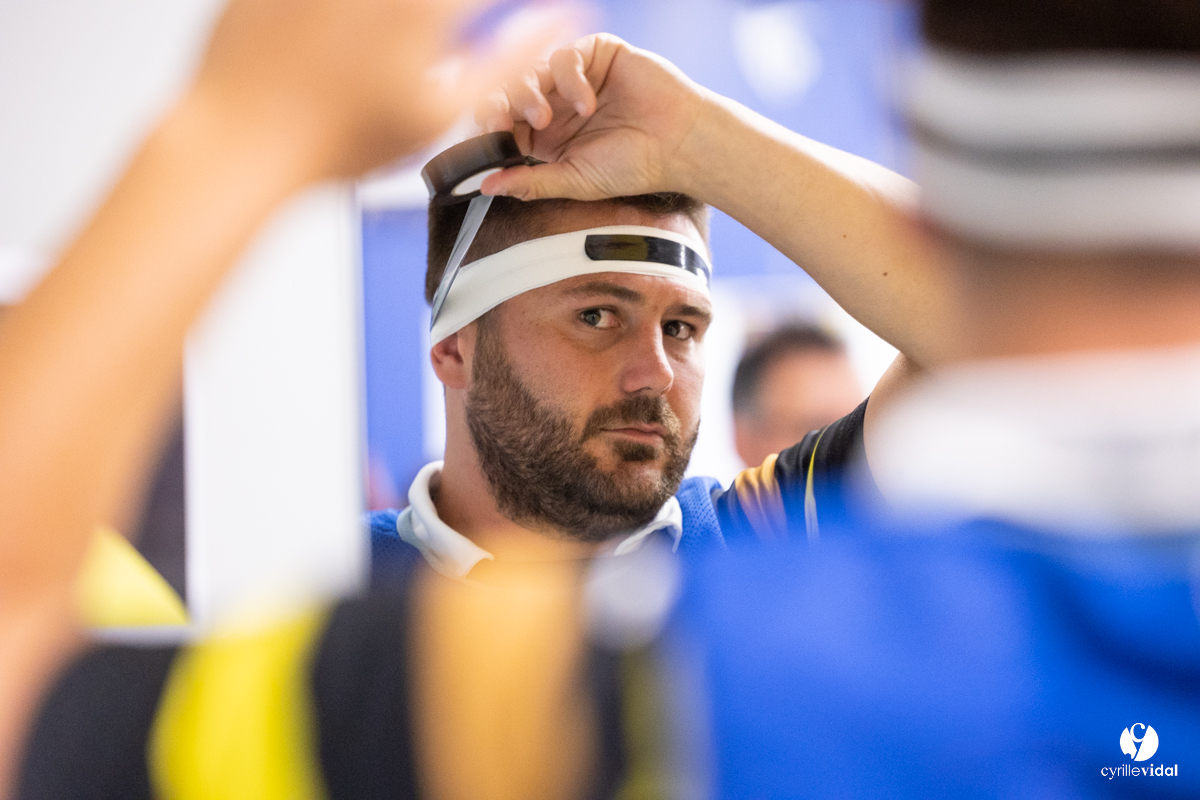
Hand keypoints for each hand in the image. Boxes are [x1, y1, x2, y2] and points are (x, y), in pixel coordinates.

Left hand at [190, 0, 574, 179]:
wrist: (242, 140)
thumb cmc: (339, 141)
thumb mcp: (440, 114)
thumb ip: (509, 62)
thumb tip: (562, 21)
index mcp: (425, 8)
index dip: (508, 7)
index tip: (507, 15)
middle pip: (437, 0)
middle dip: (444, 18)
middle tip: (431, 40)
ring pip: (383, 2)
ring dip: (391, 18)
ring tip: (376, 48)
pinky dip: (343, 15)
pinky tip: (337, 39)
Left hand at [478, 33, 707, 200]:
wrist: (680, 145)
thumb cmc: (635, 166)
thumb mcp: (576, 181)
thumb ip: (532, 183)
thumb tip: (487, 187)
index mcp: (547, 136)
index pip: (505, 124)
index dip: (491, 128)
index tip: (490, 138)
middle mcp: (557, 103)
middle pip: (510, 92)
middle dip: (500, 107)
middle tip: (505, 124)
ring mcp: (576, 77)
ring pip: (531, 70)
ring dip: (528, 93)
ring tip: (547, 118)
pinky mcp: (597, 54)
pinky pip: (565, 56)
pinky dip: (568, 78)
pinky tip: (587, 103)